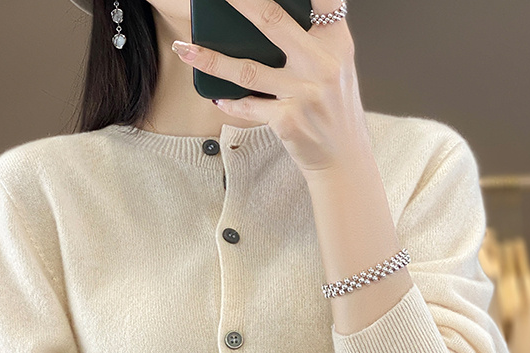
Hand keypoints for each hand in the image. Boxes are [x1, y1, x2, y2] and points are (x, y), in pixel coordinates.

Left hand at [171, 0, 367, 174]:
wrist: (344, 160)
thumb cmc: (335, 111)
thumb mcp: (338, 67)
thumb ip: (315, 39)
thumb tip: (270, 17)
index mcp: (336, 42)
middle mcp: (322, 64)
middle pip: (272, 21)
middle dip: (239, 2)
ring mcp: (304, 93)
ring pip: (247, 69)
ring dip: (211, 59)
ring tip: (186, 49)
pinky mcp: (288, 121)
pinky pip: (248, 106)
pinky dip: (229, 101)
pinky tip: (215, 96)